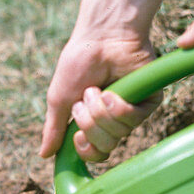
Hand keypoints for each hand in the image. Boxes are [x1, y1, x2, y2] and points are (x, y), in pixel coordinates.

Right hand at [40, 0, 163, 161]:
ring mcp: (132, 111)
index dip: (85, 149)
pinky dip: (118, 107)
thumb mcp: (59, 99)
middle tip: (84, 100)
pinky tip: (112, 91)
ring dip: (101, 112)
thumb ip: (53, 129)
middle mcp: (114, 120)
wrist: (100, 38)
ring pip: (118, 135)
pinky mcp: (149, 101)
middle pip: (105, 147)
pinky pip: (133, 120)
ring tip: (96, 89)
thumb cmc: (78, 64)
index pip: (95, 153)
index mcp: (93, 122)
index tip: (76, 136)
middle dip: (90, 125)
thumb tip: (44, 155)